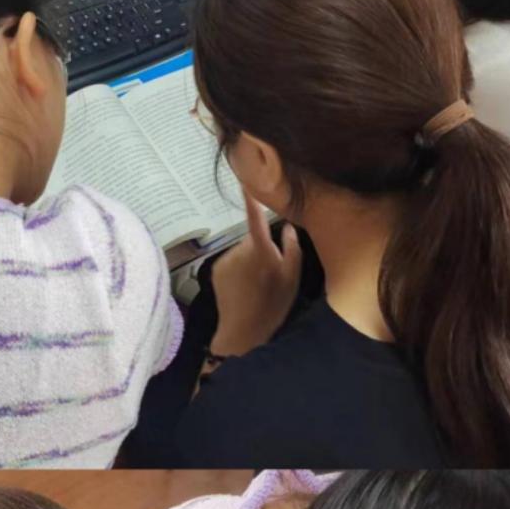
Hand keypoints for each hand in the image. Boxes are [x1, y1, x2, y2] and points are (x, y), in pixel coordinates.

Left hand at [209, 192, 301, 357]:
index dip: (251, 196)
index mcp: (261, 249)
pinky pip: (231, 262)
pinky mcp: (216, 270)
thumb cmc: (273, 306)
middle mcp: (240, 250)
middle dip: (261, 247)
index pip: (255, 215)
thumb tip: (289, 226)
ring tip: (258, 283)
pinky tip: (244, 287)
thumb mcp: (293, 278)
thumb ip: (292, 248)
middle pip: (252, 237)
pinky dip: (238, 270)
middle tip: (271, 271)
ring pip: (242, 251)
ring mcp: (226, 260)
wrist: (243, 331)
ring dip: (249, 260)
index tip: (246, 177)